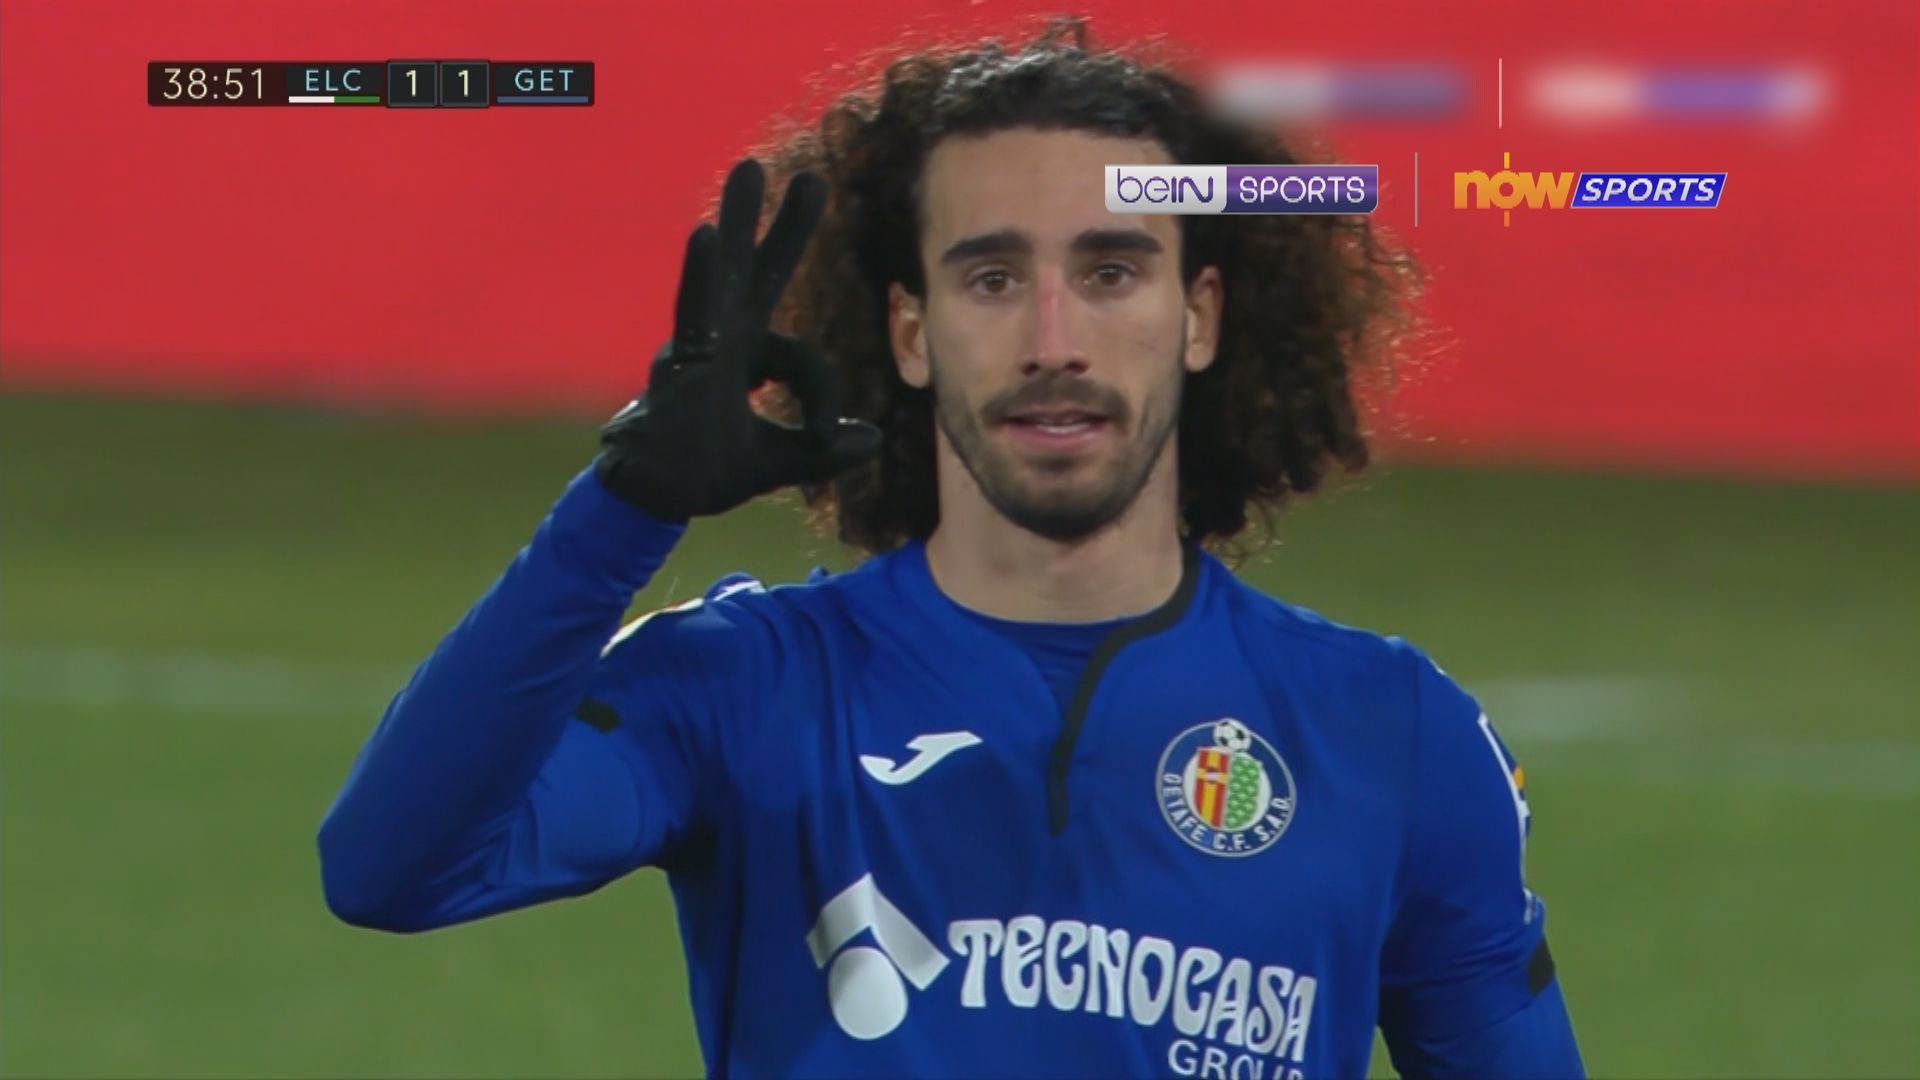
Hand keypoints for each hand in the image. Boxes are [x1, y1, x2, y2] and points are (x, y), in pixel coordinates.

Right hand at [595, 158, 881, 520]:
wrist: (661, 498)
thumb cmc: (712, 470)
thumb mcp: (783, 462)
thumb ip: (826, 450)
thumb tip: (876, 439)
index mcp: (750, 357)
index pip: (802, 359)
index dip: (819, 397)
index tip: (824, 434)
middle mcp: (723, 339)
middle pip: (756, 273)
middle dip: (777, 225)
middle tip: (803, 174)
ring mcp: (695, 345)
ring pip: (721, 277)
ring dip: (738, 222)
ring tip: (749, 170)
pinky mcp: (676, 362)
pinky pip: (691, 312)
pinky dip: (701, 272)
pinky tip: (707, 234)